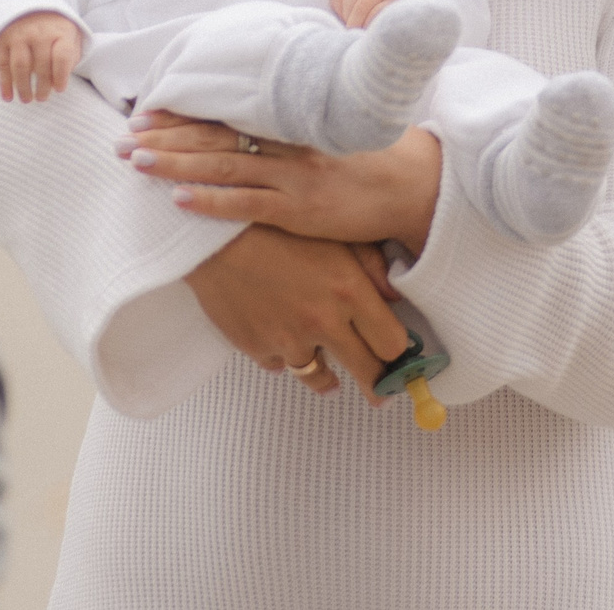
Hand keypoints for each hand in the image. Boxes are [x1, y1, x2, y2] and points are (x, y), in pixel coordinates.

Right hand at [0, 11, 83, 101]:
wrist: (30, 5)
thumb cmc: (55, 29)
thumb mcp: (70, 35)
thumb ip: (71, 56)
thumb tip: (60, 82)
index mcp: (59, 31)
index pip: (62, 56)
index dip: (61, 76)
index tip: (59, 89)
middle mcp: (39, 33)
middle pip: (41, 64)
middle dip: (42, 86)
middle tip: (42, 98)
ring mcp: (19, 36)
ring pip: (20, 66)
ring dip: (23, 86)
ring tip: (27, 99)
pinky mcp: (3, 40)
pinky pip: (2, 64)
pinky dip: (4, 83)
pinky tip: (8, 97)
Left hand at [122, 110, 442, 253]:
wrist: (410, 185)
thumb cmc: (368, 157)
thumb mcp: (326, 131)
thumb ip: (289, 127)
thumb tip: (254, 123)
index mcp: (286, 124)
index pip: (223, 115)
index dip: (182, 114)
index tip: (146, 110)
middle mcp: (283, 145)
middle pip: (212, 137)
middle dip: (165, 137)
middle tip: (124, 136)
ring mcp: (290, 177)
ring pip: (222, 167)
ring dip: (175, 165)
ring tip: (136, 161)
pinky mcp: (300, 210)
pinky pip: (247, 205)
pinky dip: (211, 201)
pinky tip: (178, 200)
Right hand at [181, 225, 411, 401]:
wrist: (212, 231)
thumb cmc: (275, 224)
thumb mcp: (331, 232)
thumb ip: (371, 263)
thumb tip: (394, 296)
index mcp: (348, 290)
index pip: (392, 344)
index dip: (401, 356)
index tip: (400, 361)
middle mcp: (323, 321)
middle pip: (366, 372)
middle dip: (377, 383)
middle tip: (380, 389)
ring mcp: (288, 339)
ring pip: (320, 377)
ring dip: (328, 373)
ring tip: (332, 374)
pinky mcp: (257, 347)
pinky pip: (280, 364)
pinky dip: (284, 354)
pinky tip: (282, 336)